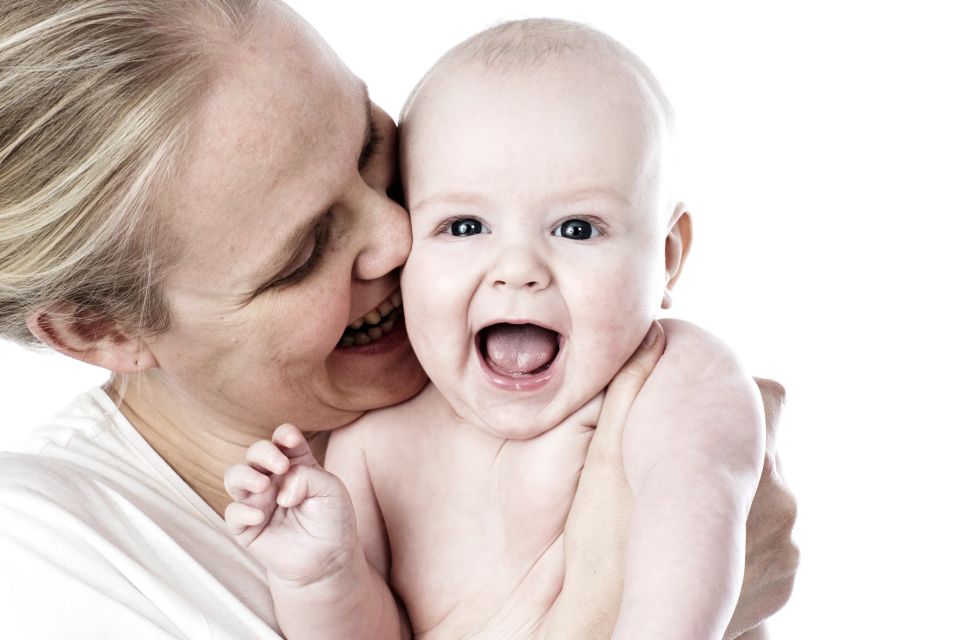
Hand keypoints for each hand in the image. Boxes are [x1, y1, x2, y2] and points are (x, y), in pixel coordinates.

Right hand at [224, 424, 358, 584]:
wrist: (328, 560)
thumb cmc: (332, 520)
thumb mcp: (331, 491)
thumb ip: (308, 477)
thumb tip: (279, 488)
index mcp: (295, 464)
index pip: (283, 440)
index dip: (284, 435)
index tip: (291, 439)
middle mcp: (272, 478)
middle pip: (255, 453)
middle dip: (263, 452)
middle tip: (281, 465)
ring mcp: (257, 501)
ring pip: (234, 477)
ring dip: (245, 476)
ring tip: (263, 485)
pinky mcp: (246, 527)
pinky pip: (233, 513)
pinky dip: (242, 511)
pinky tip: (260, 516)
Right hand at [548, 324, 798, 639]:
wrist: (619, 633)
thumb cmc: (601, 553)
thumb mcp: (603, 465)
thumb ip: (631, 394)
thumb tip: (656, 336)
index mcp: (746, 457)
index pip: (770, 391)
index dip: (735, 389)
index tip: (699, 402)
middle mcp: (781, 496)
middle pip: (771, 438)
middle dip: (733, 436)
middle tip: (682, 453)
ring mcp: (788, 540)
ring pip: (772, 484)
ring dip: (739, 482)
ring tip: (683, 498)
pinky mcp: (787, 574)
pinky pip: (771, 527)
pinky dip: (743, 522)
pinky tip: (699, 532)